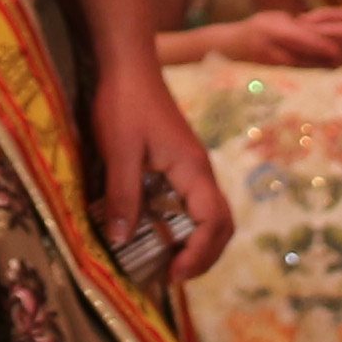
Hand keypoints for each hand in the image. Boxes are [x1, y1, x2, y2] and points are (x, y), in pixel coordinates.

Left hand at [100, 46, 236, 281]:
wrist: (127, 65)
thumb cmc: (124, 103)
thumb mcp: (119, 152)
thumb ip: (123, 196)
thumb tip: (121, 242)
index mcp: (193, 170)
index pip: (214, 222)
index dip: (199, 254)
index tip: (172, 274)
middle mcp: (199, 171)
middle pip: (221, 224)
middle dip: (203, 256)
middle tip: (171, 276)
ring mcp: (190, 168)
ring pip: (207, 215)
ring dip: (193, 243)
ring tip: (163, 261)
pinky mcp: (177, 163)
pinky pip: (189, 203)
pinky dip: (180, 225)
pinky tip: (153, 232)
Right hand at [186, 10, 341, 67]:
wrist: (229, 46)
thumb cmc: (256, 27)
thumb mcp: (273, 18)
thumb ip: (292, 24)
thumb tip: (315, 29)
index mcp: (272, 29)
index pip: (300, 37)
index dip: (319, 43)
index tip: (336, 48)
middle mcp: (269, 47)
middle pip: (301, 55)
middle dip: (321, 60)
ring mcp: (268, 62)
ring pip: (297, 68)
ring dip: (316, 70)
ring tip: (335, 71)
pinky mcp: (268, 74)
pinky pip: (291, 76)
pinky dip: (306, 76)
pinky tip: (320, 78)